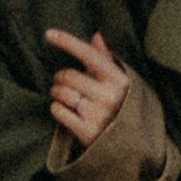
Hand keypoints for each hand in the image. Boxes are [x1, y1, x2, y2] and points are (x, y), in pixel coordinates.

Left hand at [45, 25, 131, 151]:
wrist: (133, 147)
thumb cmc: (123, 108)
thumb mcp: (122, 83)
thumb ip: (107, 60)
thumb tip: (96, 36)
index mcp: (119, 81)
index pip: (89, 55)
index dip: (67, 42)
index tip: (48, 34)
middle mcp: (109, 97)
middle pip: (69, 76)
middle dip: (60, 77)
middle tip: (63, 82)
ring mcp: (98, 115)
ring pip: (61, 93)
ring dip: (56, 92)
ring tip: (62, 96)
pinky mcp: (87, 132)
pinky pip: (58, 111)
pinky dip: (56, 108)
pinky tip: (64, 111)